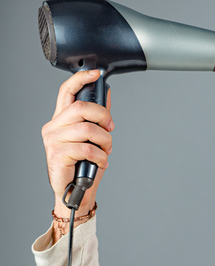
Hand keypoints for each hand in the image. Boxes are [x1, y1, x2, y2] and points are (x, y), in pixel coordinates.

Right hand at [42, 70, 113, 220]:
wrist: (76, 192)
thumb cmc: (83, 165)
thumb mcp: (93, 138)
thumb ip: (97, 118)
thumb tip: (106, 95)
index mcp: (61, 120)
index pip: (66, 91)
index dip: (81, 79)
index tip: (96, 73)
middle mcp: (53, 127)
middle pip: (81, 107)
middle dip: (103, 116)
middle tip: (110, 129)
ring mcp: (53, 140)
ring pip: (88, 129)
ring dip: (105, 141)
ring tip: (105, 151)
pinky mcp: (57, 154)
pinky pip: (87, 148)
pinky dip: (101, 156)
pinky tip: (101, 161)